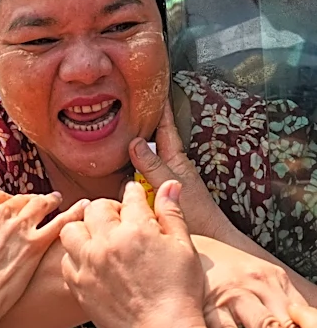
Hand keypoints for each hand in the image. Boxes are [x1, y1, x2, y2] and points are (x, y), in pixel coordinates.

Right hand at [0, 191, 88, 320]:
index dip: (5, 203)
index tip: (10, 208)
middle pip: (20, 199)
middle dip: (29, 201)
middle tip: (38, 203)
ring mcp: (19, 228)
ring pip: (41, 206)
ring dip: (50, 203)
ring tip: (59, 202)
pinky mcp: (35, 246)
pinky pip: (60, 224)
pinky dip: (75, 216)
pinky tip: (86, 211)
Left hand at [61, 181, 211, 327]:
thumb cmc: (180, 292)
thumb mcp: (184, 248)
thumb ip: (172, 214)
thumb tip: (169, 185)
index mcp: (136, 230)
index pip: (129, 198)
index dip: (133, 194)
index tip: (133, 196)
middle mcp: (107, 243)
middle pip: (95, 209)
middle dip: (107, 209)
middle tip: (117, 219)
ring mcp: (89, 265)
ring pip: (71, 231)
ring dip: (83, 229)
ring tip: (97, 238)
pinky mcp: (78, 285)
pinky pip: (65, 260)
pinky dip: (75, 257)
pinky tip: (89, 261)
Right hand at [129, 100, 233, 241]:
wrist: (210, 239)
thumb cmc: (198, 214)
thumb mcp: (171, 184)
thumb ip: (152, 164)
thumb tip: (135, 142)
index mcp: (176, 159)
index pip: (165, 127)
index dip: (159, 109)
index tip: (153, 89)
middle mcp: (170, 167)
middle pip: (152, 140)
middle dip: (141, 124)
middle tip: (127, 107)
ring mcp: (163, 181)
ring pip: (144, 159)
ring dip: (133, 149)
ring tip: (118, 135)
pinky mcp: (158, 195)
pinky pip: (140, 177)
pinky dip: (130, 172)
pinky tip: (121, 174)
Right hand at [193, 235, 316, 327]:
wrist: (186, 248)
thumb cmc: (224, 269)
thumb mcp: (258, 276)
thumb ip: (283, 302)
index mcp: (274, 281)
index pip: (305, 317)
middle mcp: (257, 287)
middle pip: (287, 324)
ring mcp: (232, 297)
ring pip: (262, 327)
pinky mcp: (207, 307)